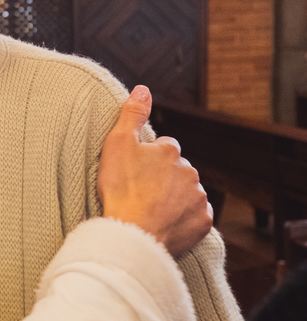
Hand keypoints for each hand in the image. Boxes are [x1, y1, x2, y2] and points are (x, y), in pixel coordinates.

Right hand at [98, 86, 212, 257]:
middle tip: (140, 192)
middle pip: (177, 170)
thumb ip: (132, 114)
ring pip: (186, 193)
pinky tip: (164, 224)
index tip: (134, 172)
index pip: (164, 148)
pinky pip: (195, 217)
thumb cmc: (121, 188)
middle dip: (163, 178)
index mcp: (171, 151)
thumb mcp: (118, 144)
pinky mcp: (203, 222)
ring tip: (149, 210)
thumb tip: (143, 88)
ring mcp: (198, 198)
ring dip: (173, 198)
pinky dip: (183, 219)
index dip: (147, 159)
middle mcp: (190, 171)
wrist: (133, 232)